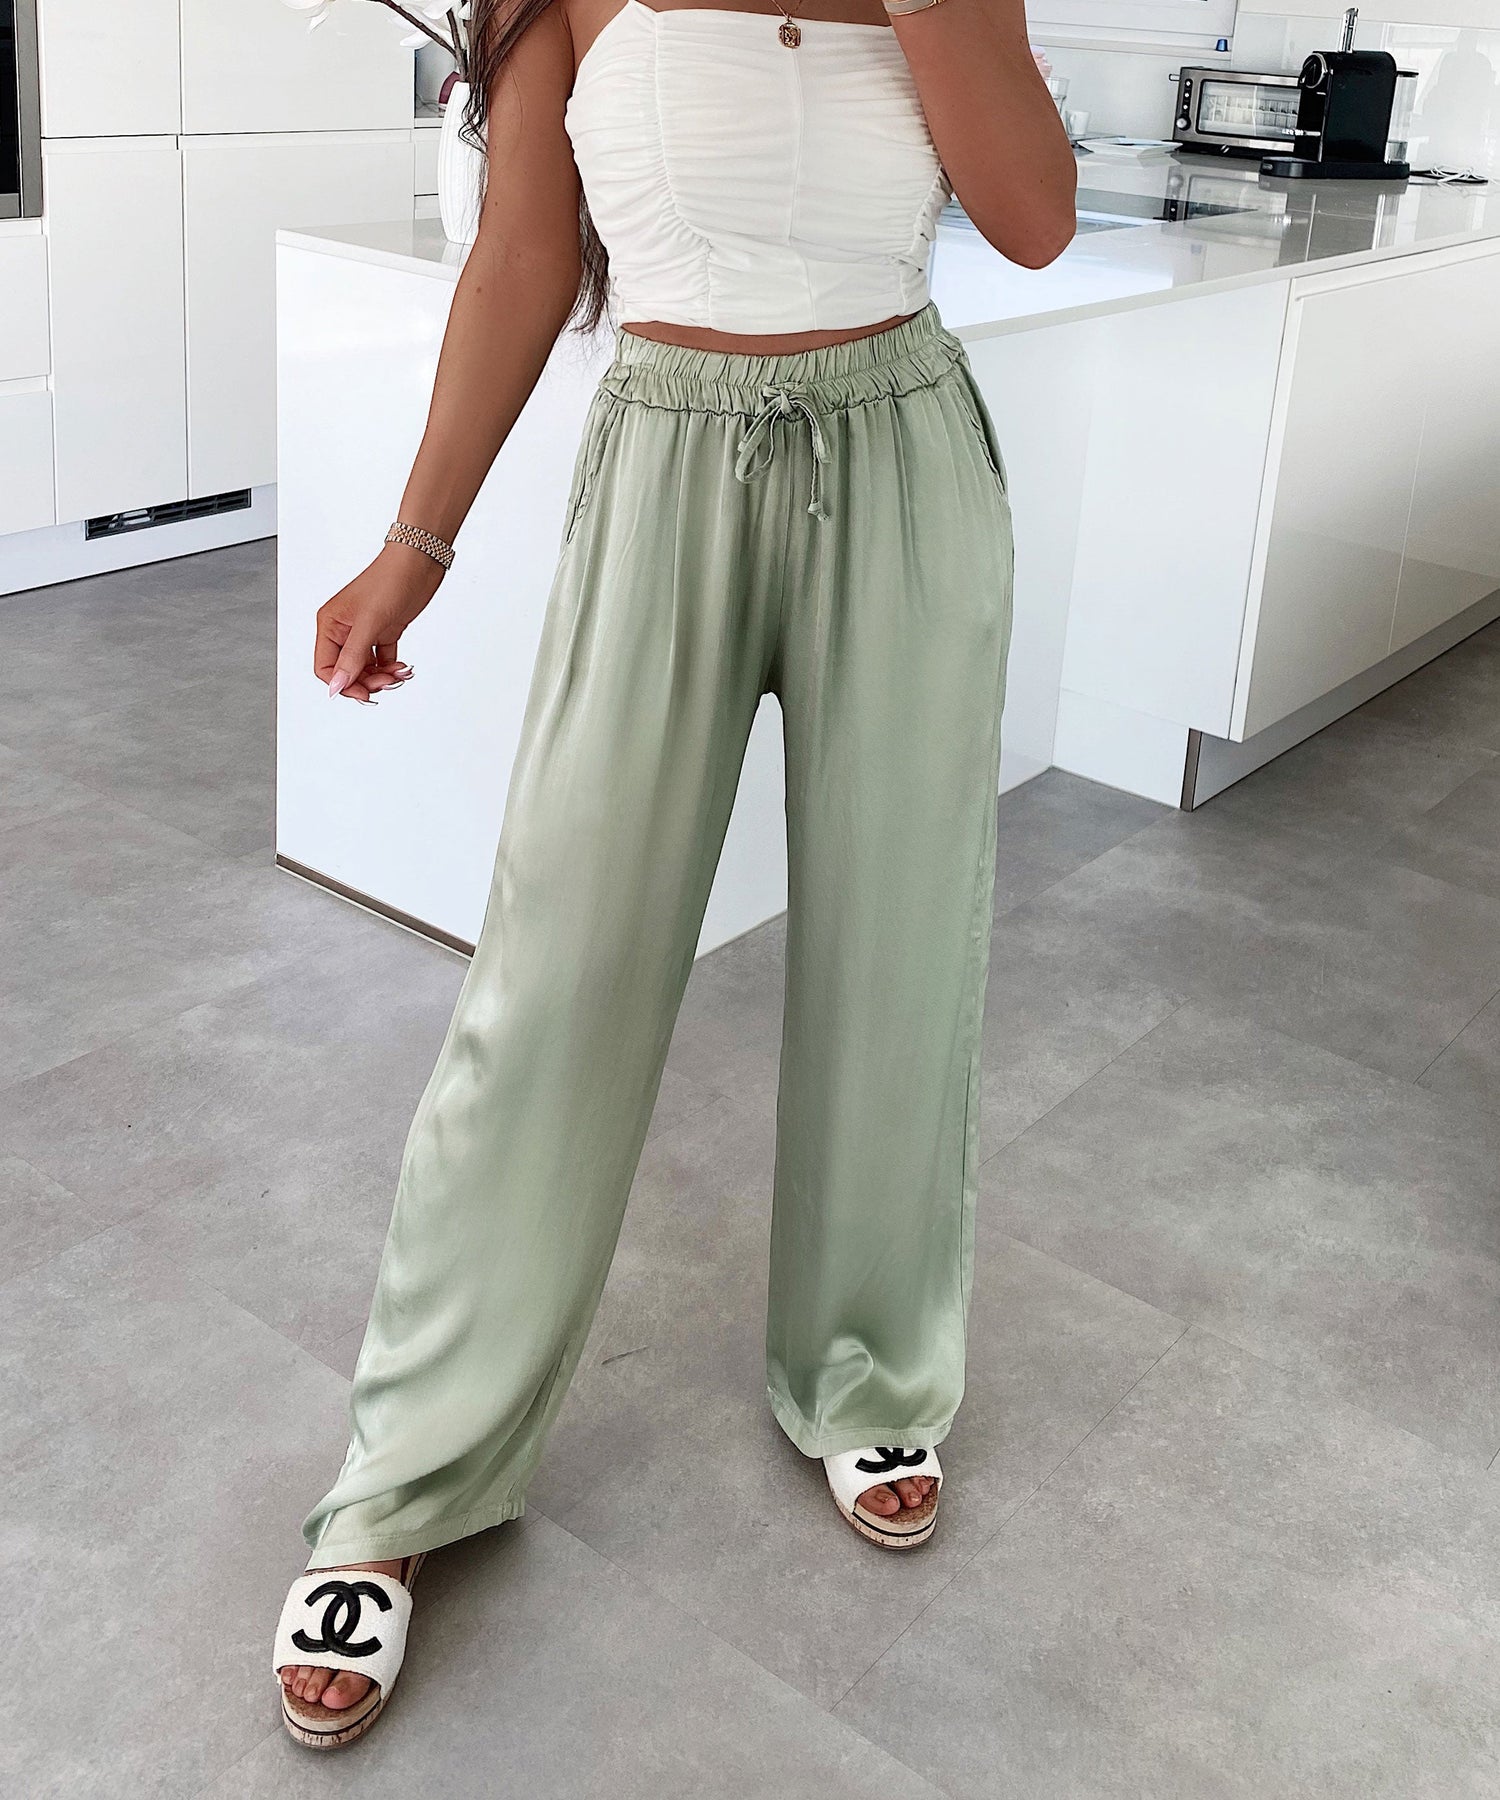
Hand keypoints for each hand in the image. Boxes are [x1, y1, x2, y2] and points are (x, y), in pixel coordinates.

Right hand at [313, 542, 446, 703]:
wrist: (419, 562)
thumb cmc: (390, 580)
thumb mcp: (369, 623)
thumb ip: (353, 656)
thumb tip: (337, 685)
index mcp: (331, 624)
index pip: (326, 667)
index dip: (343, 684)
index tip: (364, 694)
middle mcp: (344, 629)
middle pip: (347, 671)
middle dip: (367, 682)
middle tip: (387, 683)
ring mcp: (365, 631)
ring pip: (366, 668)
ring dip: (382, 677)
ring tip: (399, 674)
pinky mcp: (384, 631)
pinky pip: (383, 660)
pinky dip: (392, 668)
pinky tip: (403, 668)